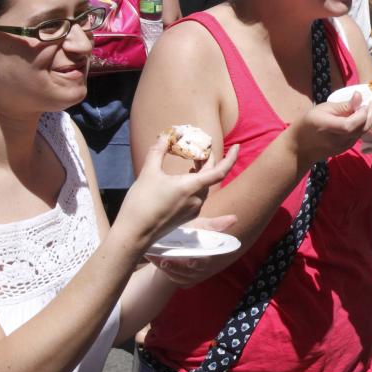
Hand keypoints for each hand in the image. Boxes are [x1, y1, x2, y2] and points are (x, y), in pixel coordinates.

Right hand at [118, 138, 239, 246]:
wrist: (133, 234)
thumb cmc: (141, 203)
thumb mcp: (148, 173)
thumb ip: (157, 152)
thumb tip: (164, 137)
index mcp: (192, 186)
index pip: (220, 171)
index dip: (231, 158)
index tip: (238, 146)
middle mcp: (197, 199)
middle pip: (211, 177)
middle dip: (209, 161)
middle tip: (202, 148)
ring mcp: (192, 210)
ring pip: (204, 187)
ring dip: (202, 174)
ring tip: (194, 162)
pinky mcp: (186, 217)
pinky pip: (197, 197)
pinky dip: (196, 185)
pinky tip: (185, 180)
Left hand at [147, 215, 238, 285]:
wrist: (181, 242)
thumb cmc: (195, 232)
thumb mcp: (204, 227)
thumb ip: (216, 225)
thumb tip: (235, 218)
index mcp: (206, 257)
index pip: (204, 263)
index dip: (198, 263)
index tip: (191, 260)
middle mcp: (197, 269)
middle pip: (187, 271)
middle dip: (177, 267)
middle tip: (166, 261)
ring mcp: (186, 275)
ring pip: (175, 274)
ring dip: (164, 266)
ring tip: (156, 257)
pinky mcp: (175, 277)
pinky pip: (166, 274)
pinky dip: (158, 266)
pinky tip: (151, 256)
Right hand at [294, 93, 371, 164]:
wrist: (300, 147)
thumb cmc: (307, 123)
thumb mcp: (322, 109)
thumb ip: (342, 105)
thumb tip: (359, 96)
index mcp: (327, 128)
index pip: (350, 125)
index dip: (361, 114)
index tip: (365, 101)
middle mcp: (337, 140)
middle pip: (361, 129)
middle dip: (371, 115)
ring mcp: (342, 147)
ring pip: (363, 133)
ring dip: (369, 120)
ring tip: (368, 107)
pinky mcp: (345, 149)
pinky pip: (359, 136)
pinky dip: (363, 126)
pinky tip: (361, 117)